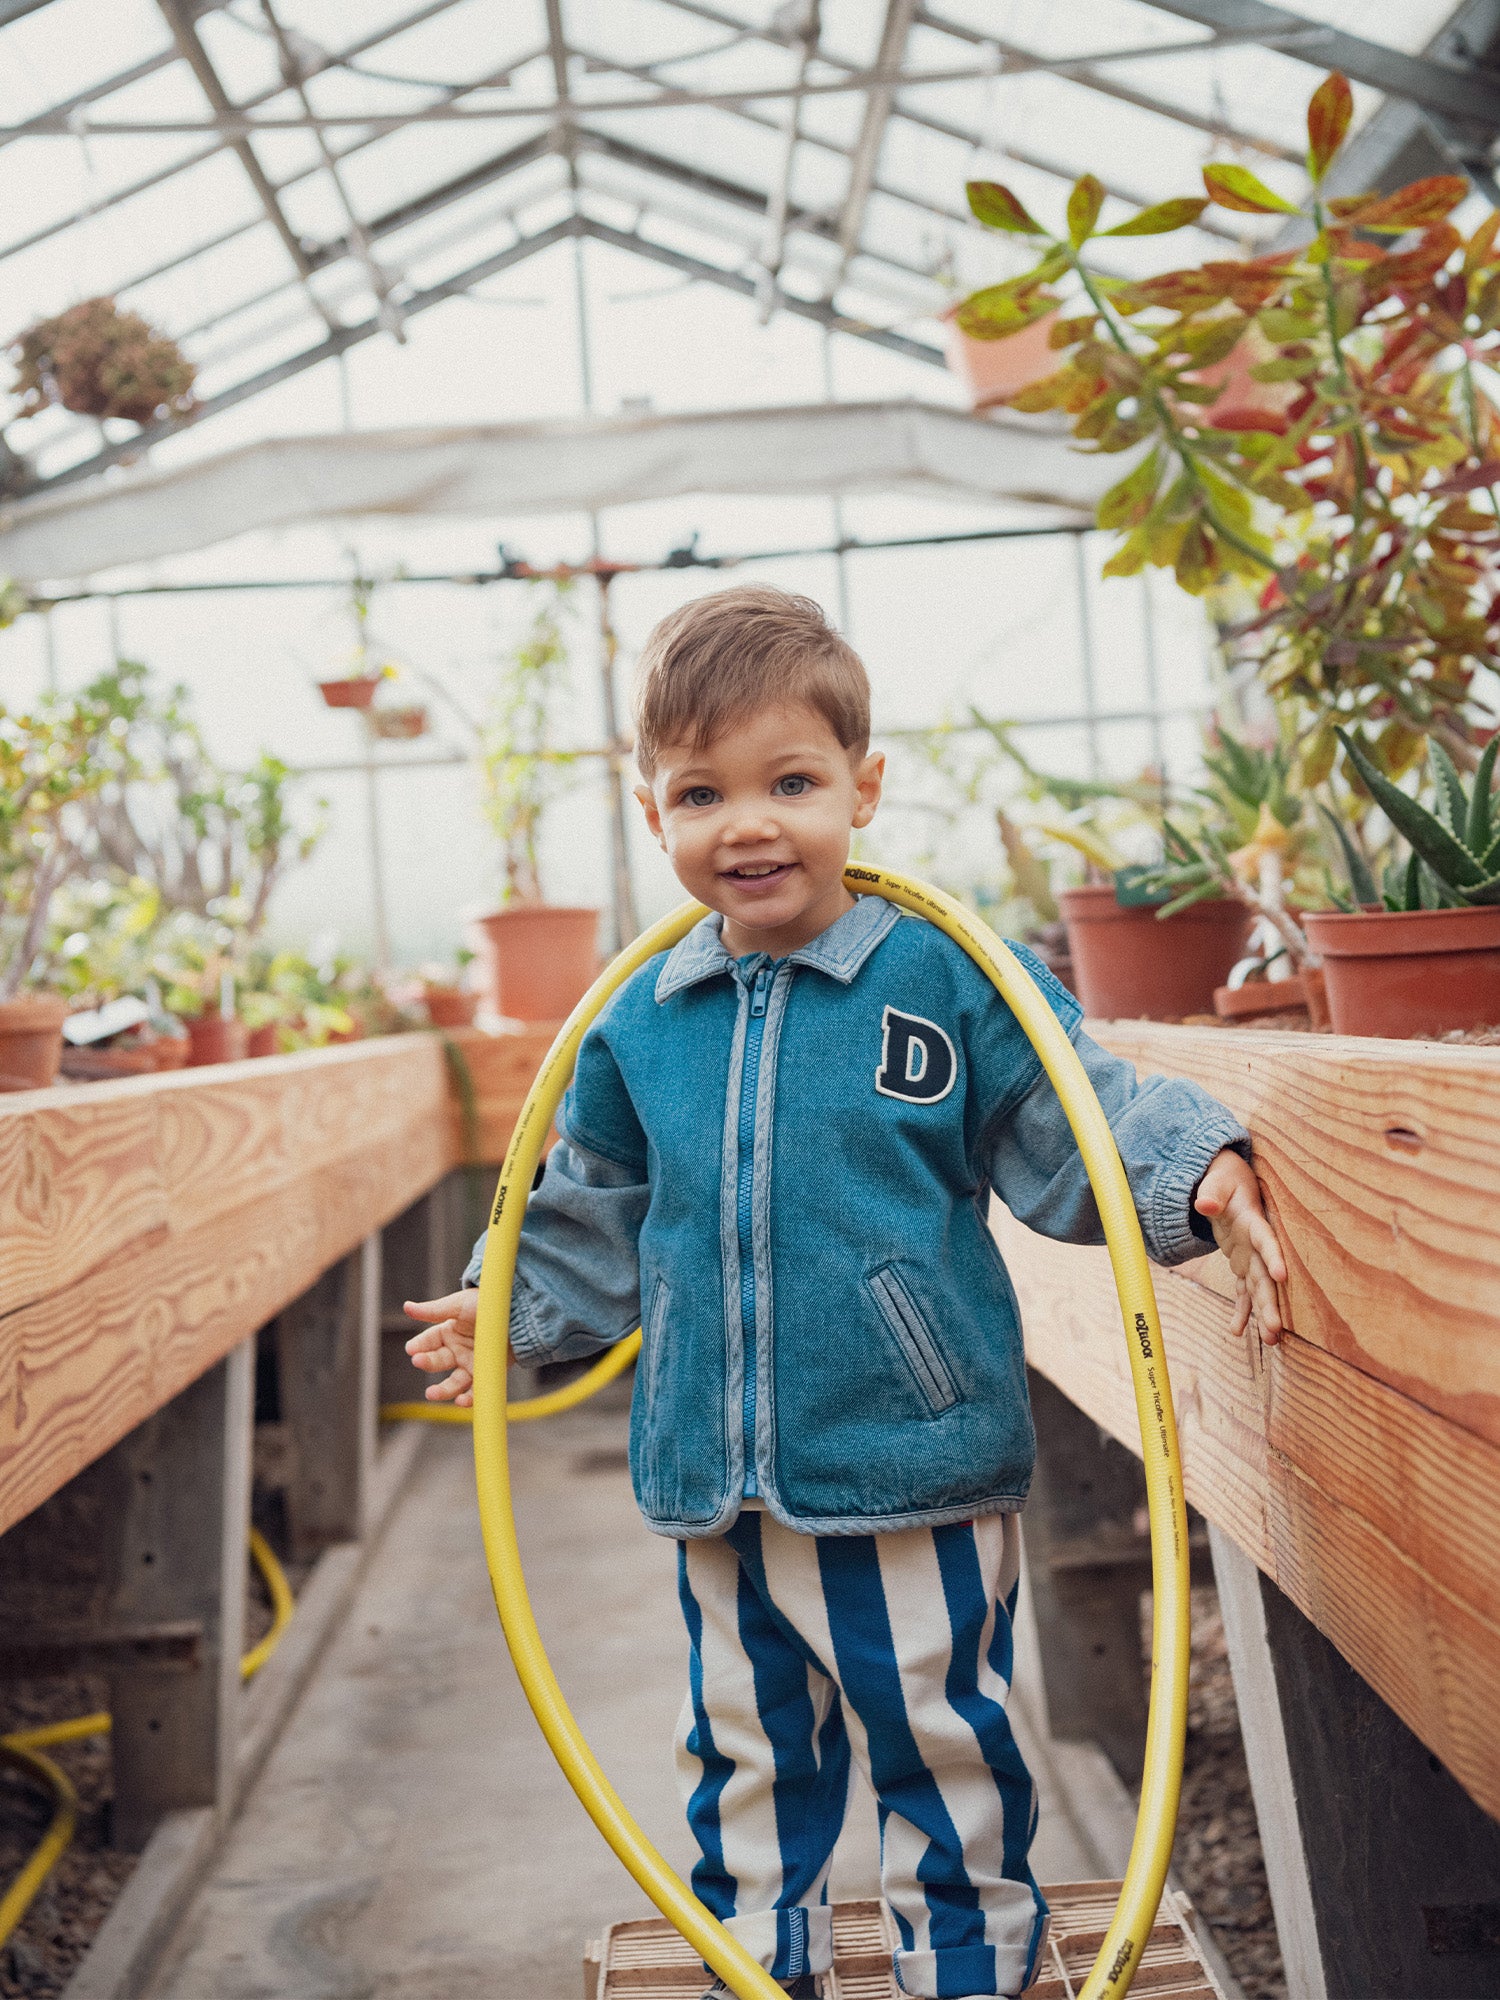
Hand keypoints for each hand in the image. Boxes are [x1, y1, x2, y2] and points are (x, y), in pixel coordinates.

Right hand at [404, 1290, 478, 1404]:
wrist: (521, 1311)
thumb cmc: (489, 1303)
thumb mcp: (459, 1305)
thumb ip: (433, 1311)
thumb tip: (406, 1307)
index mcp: (450, 1331)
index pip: (429, 1341)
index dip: (419, 1345)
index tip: (411, 1349)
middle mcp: (459, 1349)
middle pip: (438, 1361)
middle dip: (427, 1362)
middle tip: (418, 1361)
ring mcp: (473, 1363)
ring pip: (454, 1382)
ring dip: (443, 1390)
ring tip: (431, 1394)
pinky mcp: (488, 1373)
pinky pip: (476, 1390)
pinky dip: (468, 1399)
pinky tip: (460, 1401)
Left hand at [1193, 1149, 1288, 1343]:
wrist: (1231, 1184)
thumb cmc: (1224, 1179)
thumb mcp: (1216, 1181)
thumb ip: (1211, 1193)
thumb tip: (1202, 1204)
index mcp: (1254, 1222)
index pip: (1266, 1240)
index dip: (1274, 1256)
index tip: (1282, 1276)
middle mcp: (1257, 1245)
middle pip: (1266, 1276)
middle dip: (1271, 1303)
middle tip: (1275, 1330)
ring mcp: (1252, 1257)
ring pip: (1260, 1289)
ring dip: (1264, 1313)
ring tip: (1271, 1340)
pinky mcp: (1244, 1265)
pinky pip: (1244, 1291)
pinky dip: (1241, 1310)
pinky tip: (1236, 1331)